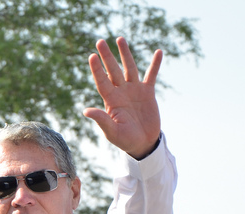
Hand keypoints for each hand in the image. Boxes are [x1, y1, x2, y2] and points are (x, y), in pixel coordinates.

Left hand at [83, 37, 162, 158]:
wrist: (143, 143)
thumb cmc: (125, 140)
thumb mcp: (112, 132)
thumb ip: (102, 119)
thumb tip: (86, 111)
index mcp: (111, 101)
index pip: (102, 81)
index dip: (97, 70)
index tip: (92, 56)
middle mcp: (121, 92)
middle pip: (113, 70)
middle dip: (107, 56)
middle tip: (100, 41)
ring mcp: (134, 90)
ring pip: (129, 68)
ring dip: (125, 54)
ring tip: (119, 39)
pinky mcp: (148, 92)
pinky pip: (151, 75)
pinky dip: (155, 65)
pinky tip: (158, 52)